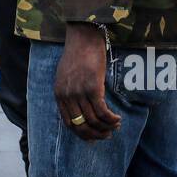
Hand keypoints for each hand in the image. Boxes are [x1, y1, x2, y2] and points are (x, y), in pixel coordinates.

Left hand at [54, 23, 121, 141]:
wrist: (83, 38)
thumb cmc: (77, 54)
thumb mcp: (66, 76)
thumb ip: (69, 92)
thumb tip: (80, 108)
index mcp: (59, 95)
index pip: (69, 123)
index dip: (82, 134)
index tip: (93, 138)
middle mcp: (67, 96)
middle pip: (81, 126)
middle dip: (96, 135)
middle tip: (107, 136)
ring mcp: (79, 92)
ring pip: (94, 120)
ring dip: (107, 127)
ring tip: (115, 126)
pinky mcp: (93, 88)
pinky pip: (103, 112)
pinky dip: (111, 119)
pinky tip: (117, 119)